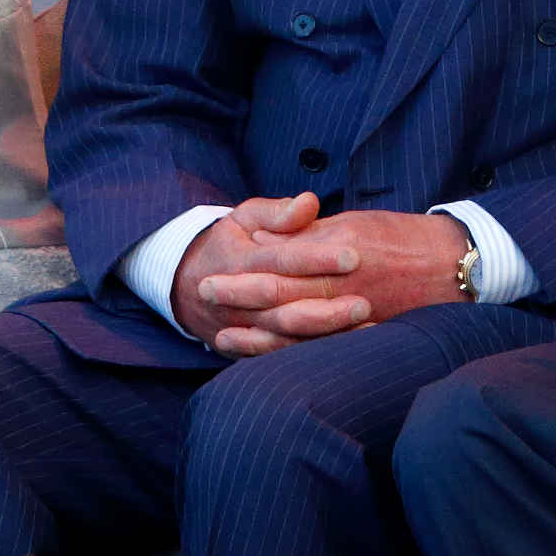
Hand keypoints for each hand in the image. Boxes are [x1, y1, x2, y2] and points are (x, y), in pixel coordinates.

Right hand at [173, 193, 368, 357]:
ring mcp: (248, 329)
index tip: (352, 256)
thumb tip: (309, 203)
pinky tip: (351, 347)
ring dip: (327, 334)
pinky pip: (287, 352)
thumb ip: (277, 212)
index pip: (283, 261)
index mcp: (242, 262)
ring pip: (289, 336)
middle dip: (327, 307)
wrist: (188, 285)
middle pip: (287, 307)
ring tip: (367, 327)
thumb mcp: (245, 218)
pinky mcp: (254, 347)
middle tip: (365, 302)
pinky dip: (317, 352)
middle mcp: (242, 301)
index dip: (317, 258)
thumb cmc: (230, 242)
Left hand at [195, 207, 473, 356]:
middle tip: (204, 298)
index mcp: (341, 252)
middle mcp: (345, 287)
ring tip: (221, 336)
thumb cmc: (403, 237)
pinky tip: (263, 353)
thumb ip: (311, 234)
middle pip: (282, 297)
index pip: (283, 264)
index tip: (211, 272)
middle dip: (240, 298)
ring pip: (296, 331)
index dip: (245, 271)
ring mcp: (354, 316)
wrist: (454, 264)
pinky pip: (319, 349)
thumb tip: (267, 238)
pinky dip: (287, 352)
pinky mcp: (363, 335)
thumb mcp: (356, 223)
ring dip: (256, 334)